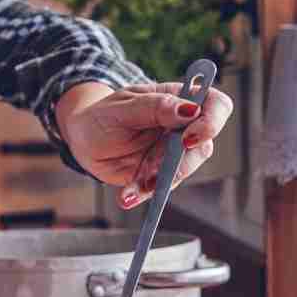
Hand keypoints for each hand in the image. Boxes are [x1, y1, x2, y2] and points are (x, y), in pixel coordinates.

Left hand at [55, 81, 233, 208]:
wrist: (82, 139)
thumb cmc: (103, 115)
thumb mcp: (123, 107)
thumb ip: (155, 107)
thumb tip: (189, 109)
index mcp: (178, 100)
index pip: (215, 105)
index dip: (212, 121)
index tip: (190, 136)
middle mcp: (182, 128)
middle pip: (203, 145)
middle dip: (181, 161)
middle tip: (156, 169)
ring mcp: (171, 154)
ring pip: (183, 171)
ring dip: (160, 180)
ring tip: (135, 184)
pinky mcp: (157, 175)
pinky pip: (158, 189)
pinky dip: (143, 194)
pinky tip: (127, 196)